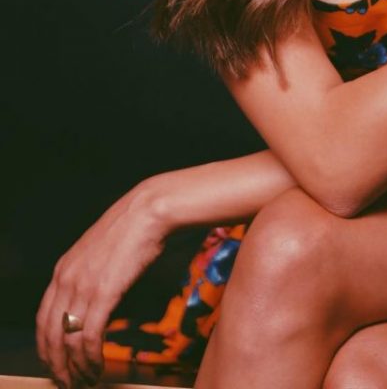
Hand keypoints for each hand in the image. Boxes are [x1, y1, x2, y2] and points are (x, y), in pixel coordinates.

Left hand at [35, 182, 167, 388]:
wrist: (149, 210)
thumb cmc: (133, 227)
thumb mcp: (100, 251)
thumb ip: (90, 274)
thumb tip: (95, 300)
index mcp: (63, 269)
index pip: (42, 318)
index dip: (46, 346)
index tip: (55, 362)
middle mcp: (66, 279)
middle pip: (49, 335)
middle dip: (56, 364)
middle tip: (68, 381)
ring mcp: (83, 286)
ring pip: (68, 340)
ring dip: (75, 367)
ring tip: (85, 380)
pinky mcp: (104, 293)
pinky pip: (89, 336)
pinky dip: (91, 357)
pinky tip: (98, 366)